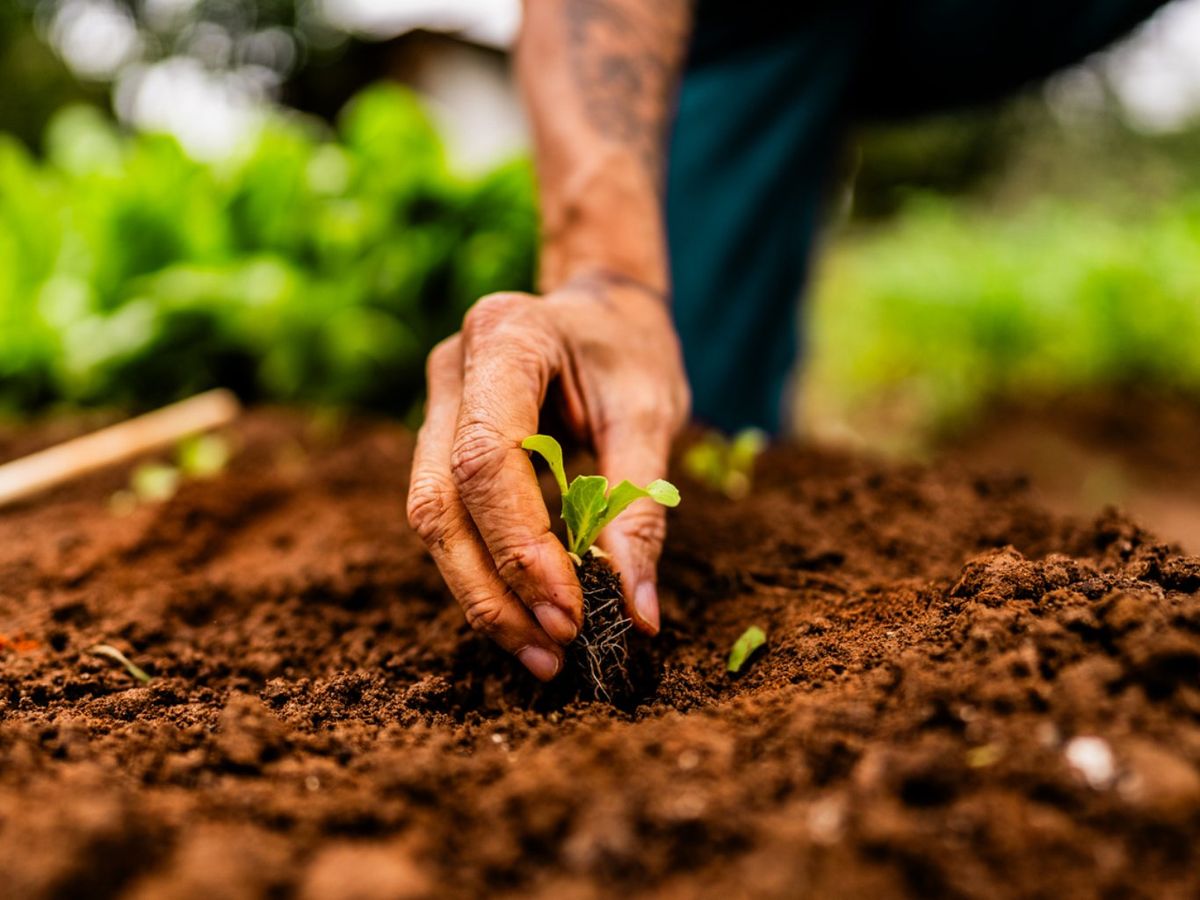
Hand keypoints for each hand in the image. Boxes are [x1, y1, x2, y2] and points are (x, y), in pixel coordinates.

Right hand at [406, 274, 689, 679]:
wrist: (601, 310)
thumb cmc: (631, 353)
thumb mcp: (652, 414)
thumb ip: (638, 508)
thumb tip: (637, 614)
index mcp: (504, 337)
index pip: (487, 457)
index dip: (520, 545)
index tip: (571, 614)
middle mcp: (451, 368)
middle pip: (440, 500)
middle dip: (492, 589)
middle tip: (553, 653)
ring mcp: (435, 404)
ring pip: (431, 519)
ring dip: (481, 595)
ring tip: (541, 654)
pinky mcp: (438, 440)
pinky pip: (448, 518)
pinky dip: (483, 574)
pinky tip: (524, 617)